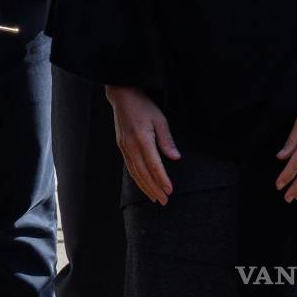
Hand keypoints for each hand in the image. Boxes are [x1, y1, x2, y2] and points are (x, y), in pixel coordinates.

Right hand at [106, 84, 179, 204]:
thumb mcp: (160, 119)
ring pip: (134, 172)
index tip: (170, 191)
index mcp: (142, 138)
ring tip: (154, 198)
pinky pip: (129, 166)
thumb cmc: (143, 106)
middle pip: (143, 172)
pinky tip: (143, 184)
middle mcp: (130, 145)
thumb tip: (175, 158)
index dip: (162, 179)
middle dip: (154, 188)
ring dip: (144, 187)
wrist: (122, 95)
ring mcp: (123, 146)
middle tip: (164, 201)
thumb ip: (167, 140)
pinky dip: (137, 178)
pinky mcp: (121, 146)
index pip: (154, 164)